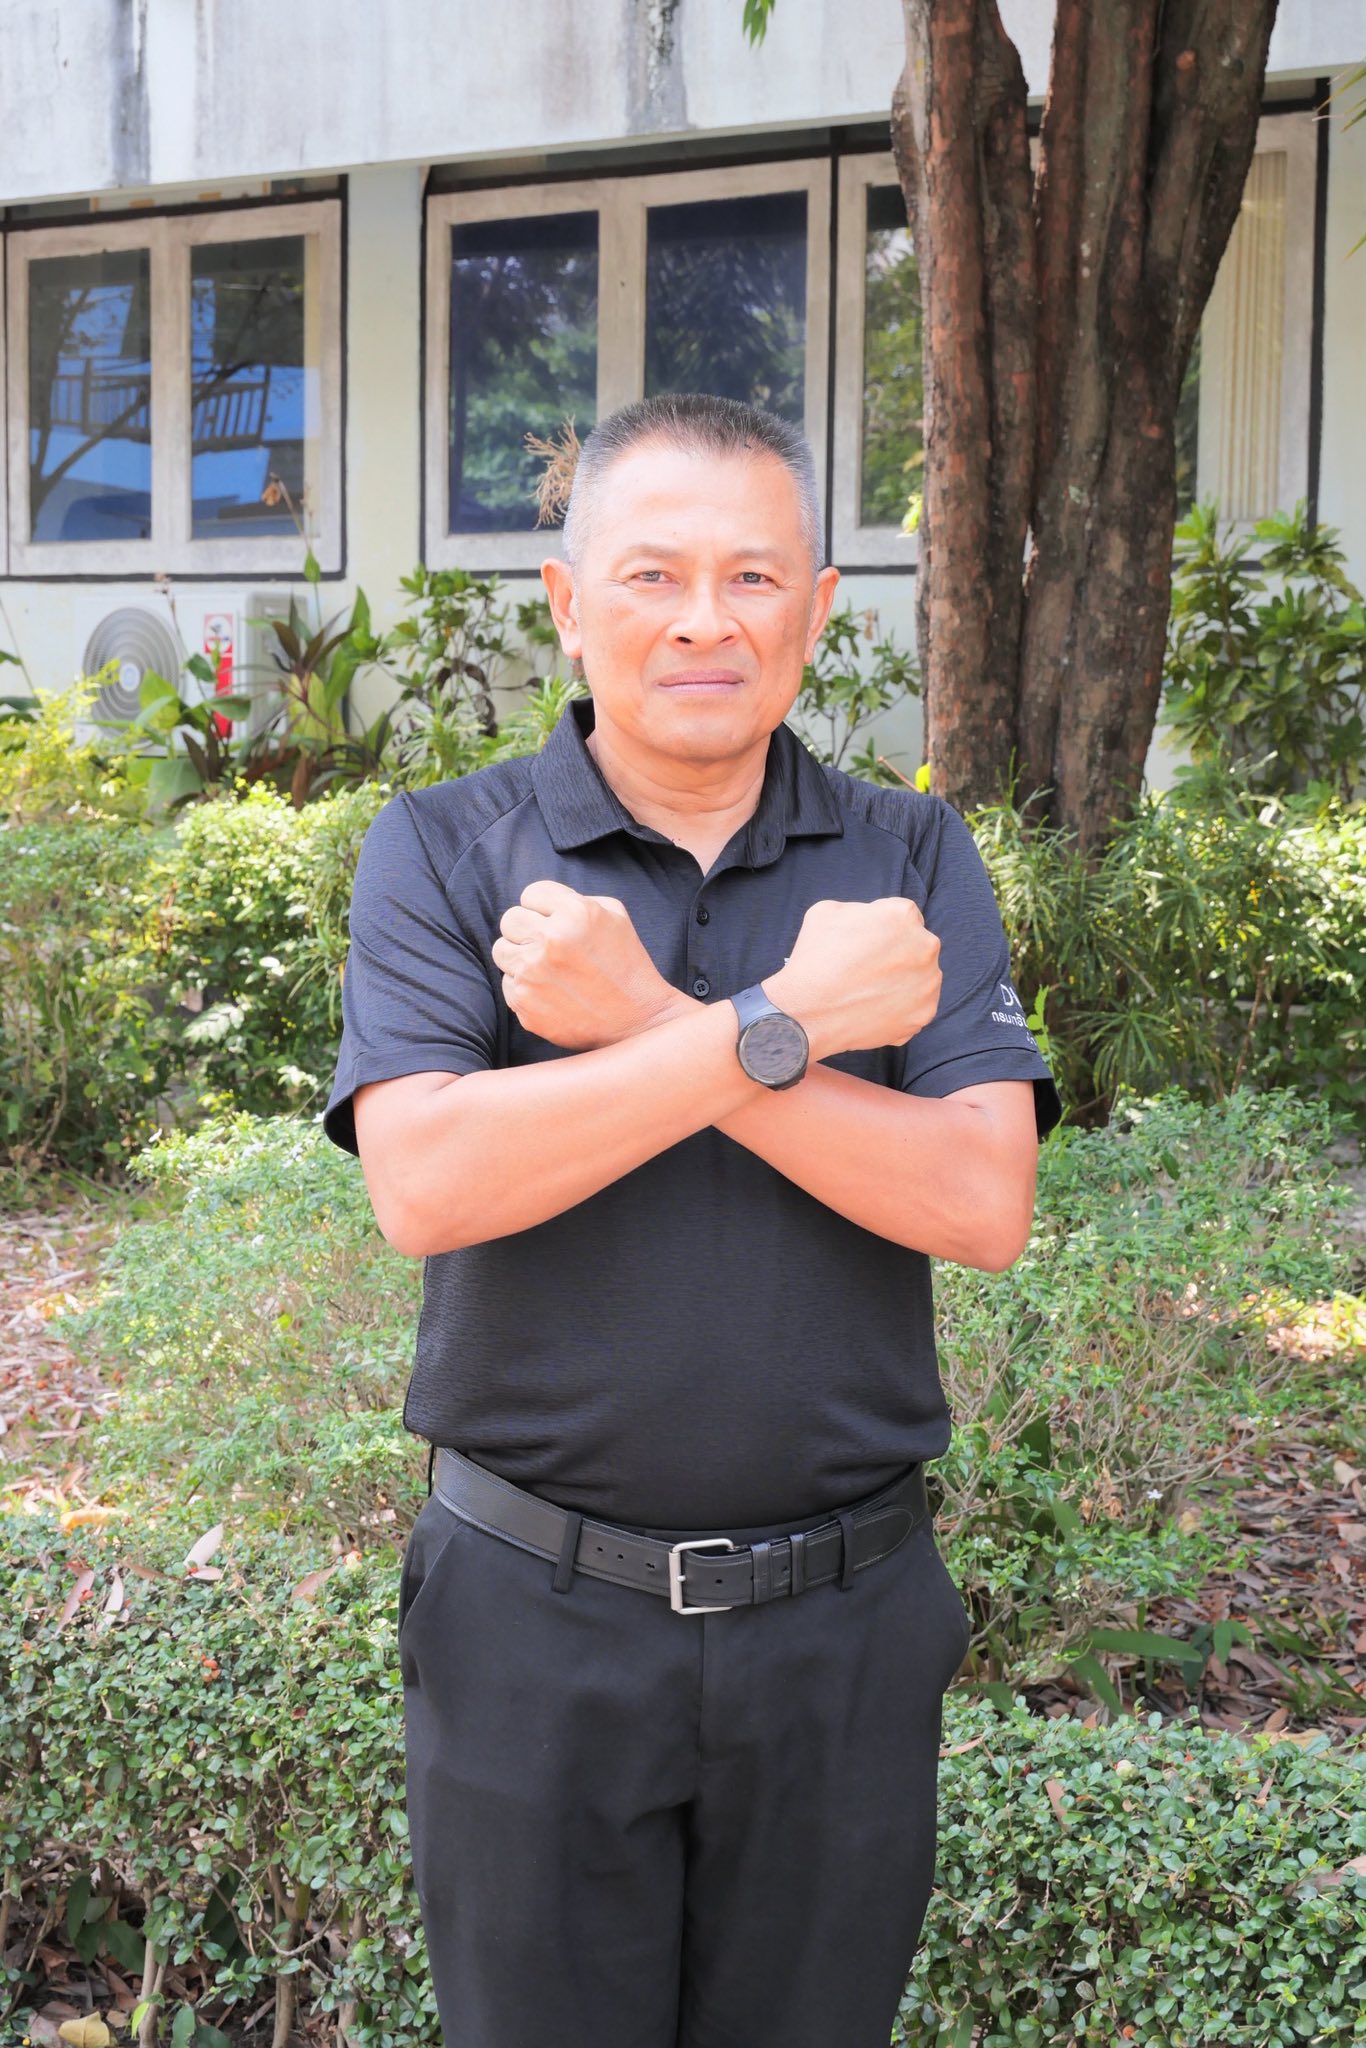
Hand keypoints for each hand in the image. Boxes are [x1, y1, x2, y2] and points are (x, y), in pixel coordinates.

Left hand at [491, 880, 681, 1048]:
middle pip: (510, 920)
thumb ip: (574, 899)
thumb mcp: (614, 916)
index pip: (531, 894)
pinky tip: (552, 992)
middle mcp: (550, 940)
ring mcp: (533, 974)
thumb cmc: (627, 964)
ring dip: (520, 956)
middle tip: (549, 945)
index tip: (556, 921)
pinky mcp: (524, 1004)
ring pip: (501, 951)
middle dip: (528, 929)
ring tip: (548, 968)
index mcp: (574, 913)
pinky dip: (525, 987)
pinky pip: (508, 984)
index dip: (544, 907)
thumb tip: (541, 903)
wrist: (637, 1020)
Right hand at [764, 897, 940, 1062]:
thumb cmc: (814, 961)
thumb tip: (870, 919)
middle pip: (917, 945)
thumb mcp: (827, 911)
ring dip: (903, 979)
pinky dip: (901, 1007)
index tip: (868, 942)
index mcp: (902, 916)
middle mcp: (925, 947)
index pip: (905, 915)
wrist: (807, 1015)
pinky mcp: (924, 1014)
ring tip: (871, 990)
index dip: (884, 927)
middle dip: (898, 952)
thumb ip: (859, 909)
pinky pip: (917, 1005)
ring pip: (921, 976)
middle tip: (869, 968)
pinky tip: (875, 1007)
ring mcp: (927, 984)